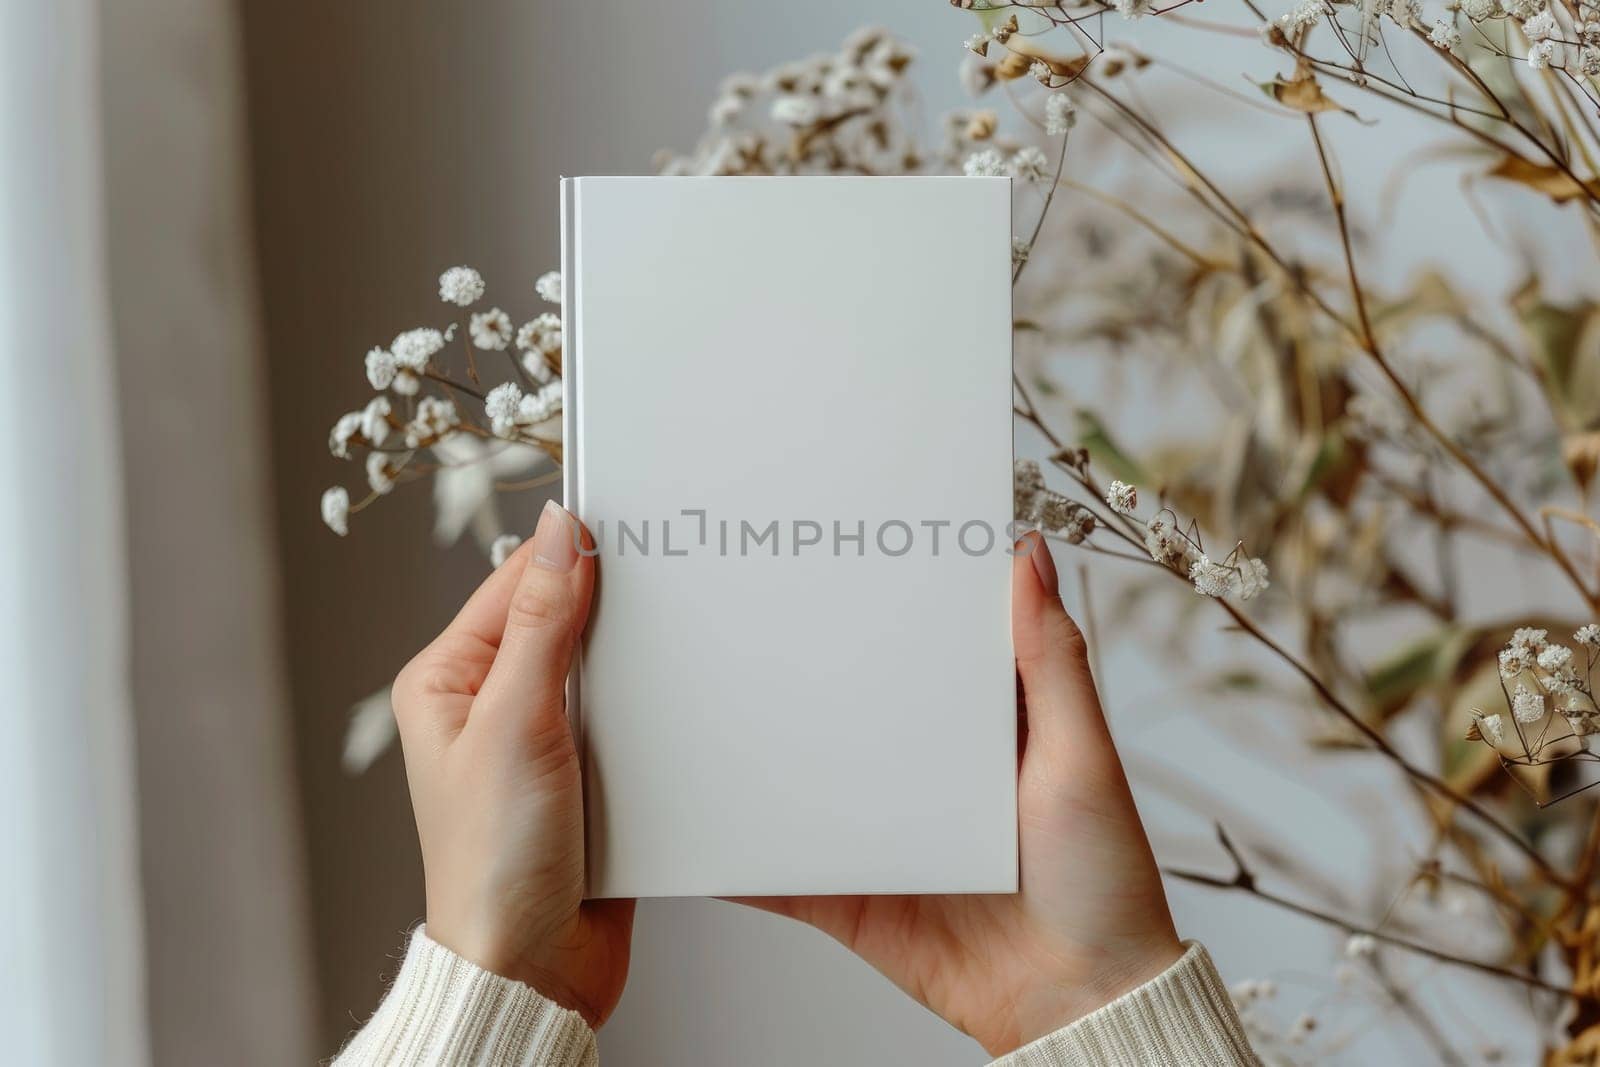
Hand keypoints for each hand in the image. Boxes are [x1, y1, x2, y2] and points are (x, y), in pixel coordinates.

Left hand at [391, 500, 631, 1027]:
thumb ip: (542, 621)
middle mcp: (490, 706)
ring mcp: (541, 742)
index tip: (628, 523)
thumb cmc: (493, 862)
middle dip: (611, 609)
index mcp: (447, 682)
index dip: (569, 554)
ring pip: (603, 669)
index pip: (514, 584)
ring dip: (637, 665)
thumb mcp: (517, 722)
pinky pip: (629, 719)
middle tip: (666, 582)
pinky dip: (655, 711)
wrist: (535, 967)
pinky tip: (680, 704)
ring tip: (676, 645)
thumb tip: (560, 533)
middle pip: (561, 621)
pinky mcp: (587, 776)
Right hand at [737, 532, 1182, 1056]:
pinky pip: (779, 870)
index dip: (890, 600)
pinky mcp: (849, 896)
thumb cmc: (1102, 881)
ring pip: (804, 781)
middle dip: (804, 665)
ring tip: (696, 695)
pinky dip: (735, 851)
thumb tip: (1029, 553)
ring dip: (756, 751)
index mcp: (981, 730)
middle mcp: (925, 776)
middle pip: (851, 707)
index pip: (925, 649)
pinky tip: (688, 815)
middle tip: (745, 604)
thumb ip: (1049, 661)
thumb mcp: (1081, 755)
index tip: (841, 543)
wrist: (1076, 1006)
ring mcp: (880, 835)